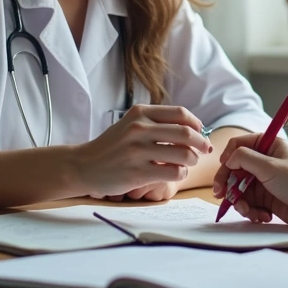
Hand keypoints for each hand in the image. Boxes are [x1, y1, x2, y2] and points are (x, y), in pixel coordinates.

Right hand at [74, 104, 212, 197]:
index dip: (197, 124)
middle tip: (204, 150)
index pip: (181, 114)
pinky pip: (173, 172)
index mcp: (140, 113)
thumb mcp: (131, 124)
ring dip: (192, 160)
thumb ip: (157, 123)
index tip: (201, 133)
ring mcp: (138, 151)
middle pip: (186, 133)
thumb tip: (194, 128)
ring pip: (184, 154)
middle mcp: (139, 129)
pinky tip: (175, 173)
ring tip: (188, 163)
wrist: (83, 165)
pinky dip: (180, 174)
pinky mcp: (137, 172)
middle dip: (201, 143)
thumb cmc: (112, 146)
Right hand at [212, 133, 287, 231]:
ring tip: (249, 211)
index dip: (228, 157)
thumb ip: (244, 159)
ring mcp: (264, 181)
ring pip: (239, 189)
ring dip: (241, 202)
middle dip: (228, 184)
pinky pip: (248, 203)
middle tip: (220, 195)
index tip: (223, 169)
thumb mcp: (270, 167)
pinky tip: (263, 216)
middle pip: (234, 170)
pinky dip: (252, 211)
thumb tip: (227, 159)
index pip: (238, 146)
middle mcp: (265, 162)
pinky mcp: (266, 199)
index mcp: (268, 146)